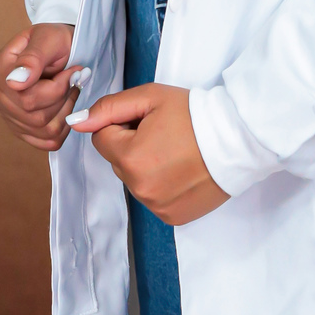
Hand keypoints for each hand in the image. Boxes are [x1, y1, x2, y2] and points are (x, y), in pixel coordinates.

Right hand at [0, 23, 81, 150]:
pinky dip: (63, 127)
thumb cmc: (53, 39)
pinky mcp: (22, 128)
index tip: (72, 70)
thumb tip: (15, 83)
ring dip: (65, 111)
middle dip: (62, 98)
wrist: (58, 46)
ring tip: (71, 89)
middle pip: (35, 117)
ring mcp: (8, 115)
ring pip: (43, 130)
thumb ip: (32, 58)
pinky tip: (66, 106)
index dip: (57, 88)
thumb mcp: (47, 38)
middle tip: (74, 78)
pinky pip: (46, 141)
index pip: (27, 98)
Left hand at [71, 84, 229, 225]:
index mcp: (130, 158)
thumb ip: (109, 108)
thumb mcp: (151, 97)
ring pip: (135, 180)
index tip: (147, 120)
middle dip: (133, 145)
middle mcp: (140, 188)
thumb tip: (76, 122)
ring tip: (177, 150)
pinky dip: (163, 184)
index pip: (102, 139)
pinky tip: (183, 170)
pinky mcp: (173, 217)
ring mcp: (157, 206)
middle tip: (165, 133)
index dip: (122, 125)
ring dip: (147, 166)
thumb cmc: (195, 114)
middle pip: (119, 161)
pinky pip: (153, 198)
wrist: (238, 139)